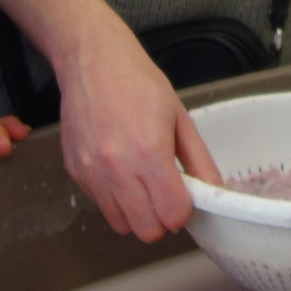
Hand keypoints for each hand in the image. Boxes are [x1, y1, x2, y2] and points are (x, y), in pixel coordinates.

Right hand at [53, 21, 218, 242]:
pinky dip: (114, 199)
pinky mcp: (75, 172)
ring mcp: (92, 173)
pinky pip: (100, 205)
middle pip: (146, 230)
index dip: (183, 210)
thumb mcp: (180, 118)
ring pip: (121, 224)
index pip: (172, 215)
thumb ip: (199, 161)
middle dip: (161, 219)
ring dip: (136, 213)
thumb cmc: (139, 83)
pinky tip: (119, 171)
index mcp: (149, 153)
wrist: (92, 61)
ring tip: (141, 184)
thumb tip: (214, 192)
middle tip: (164, 195)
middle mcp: (117, 169)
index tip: (183, 196)